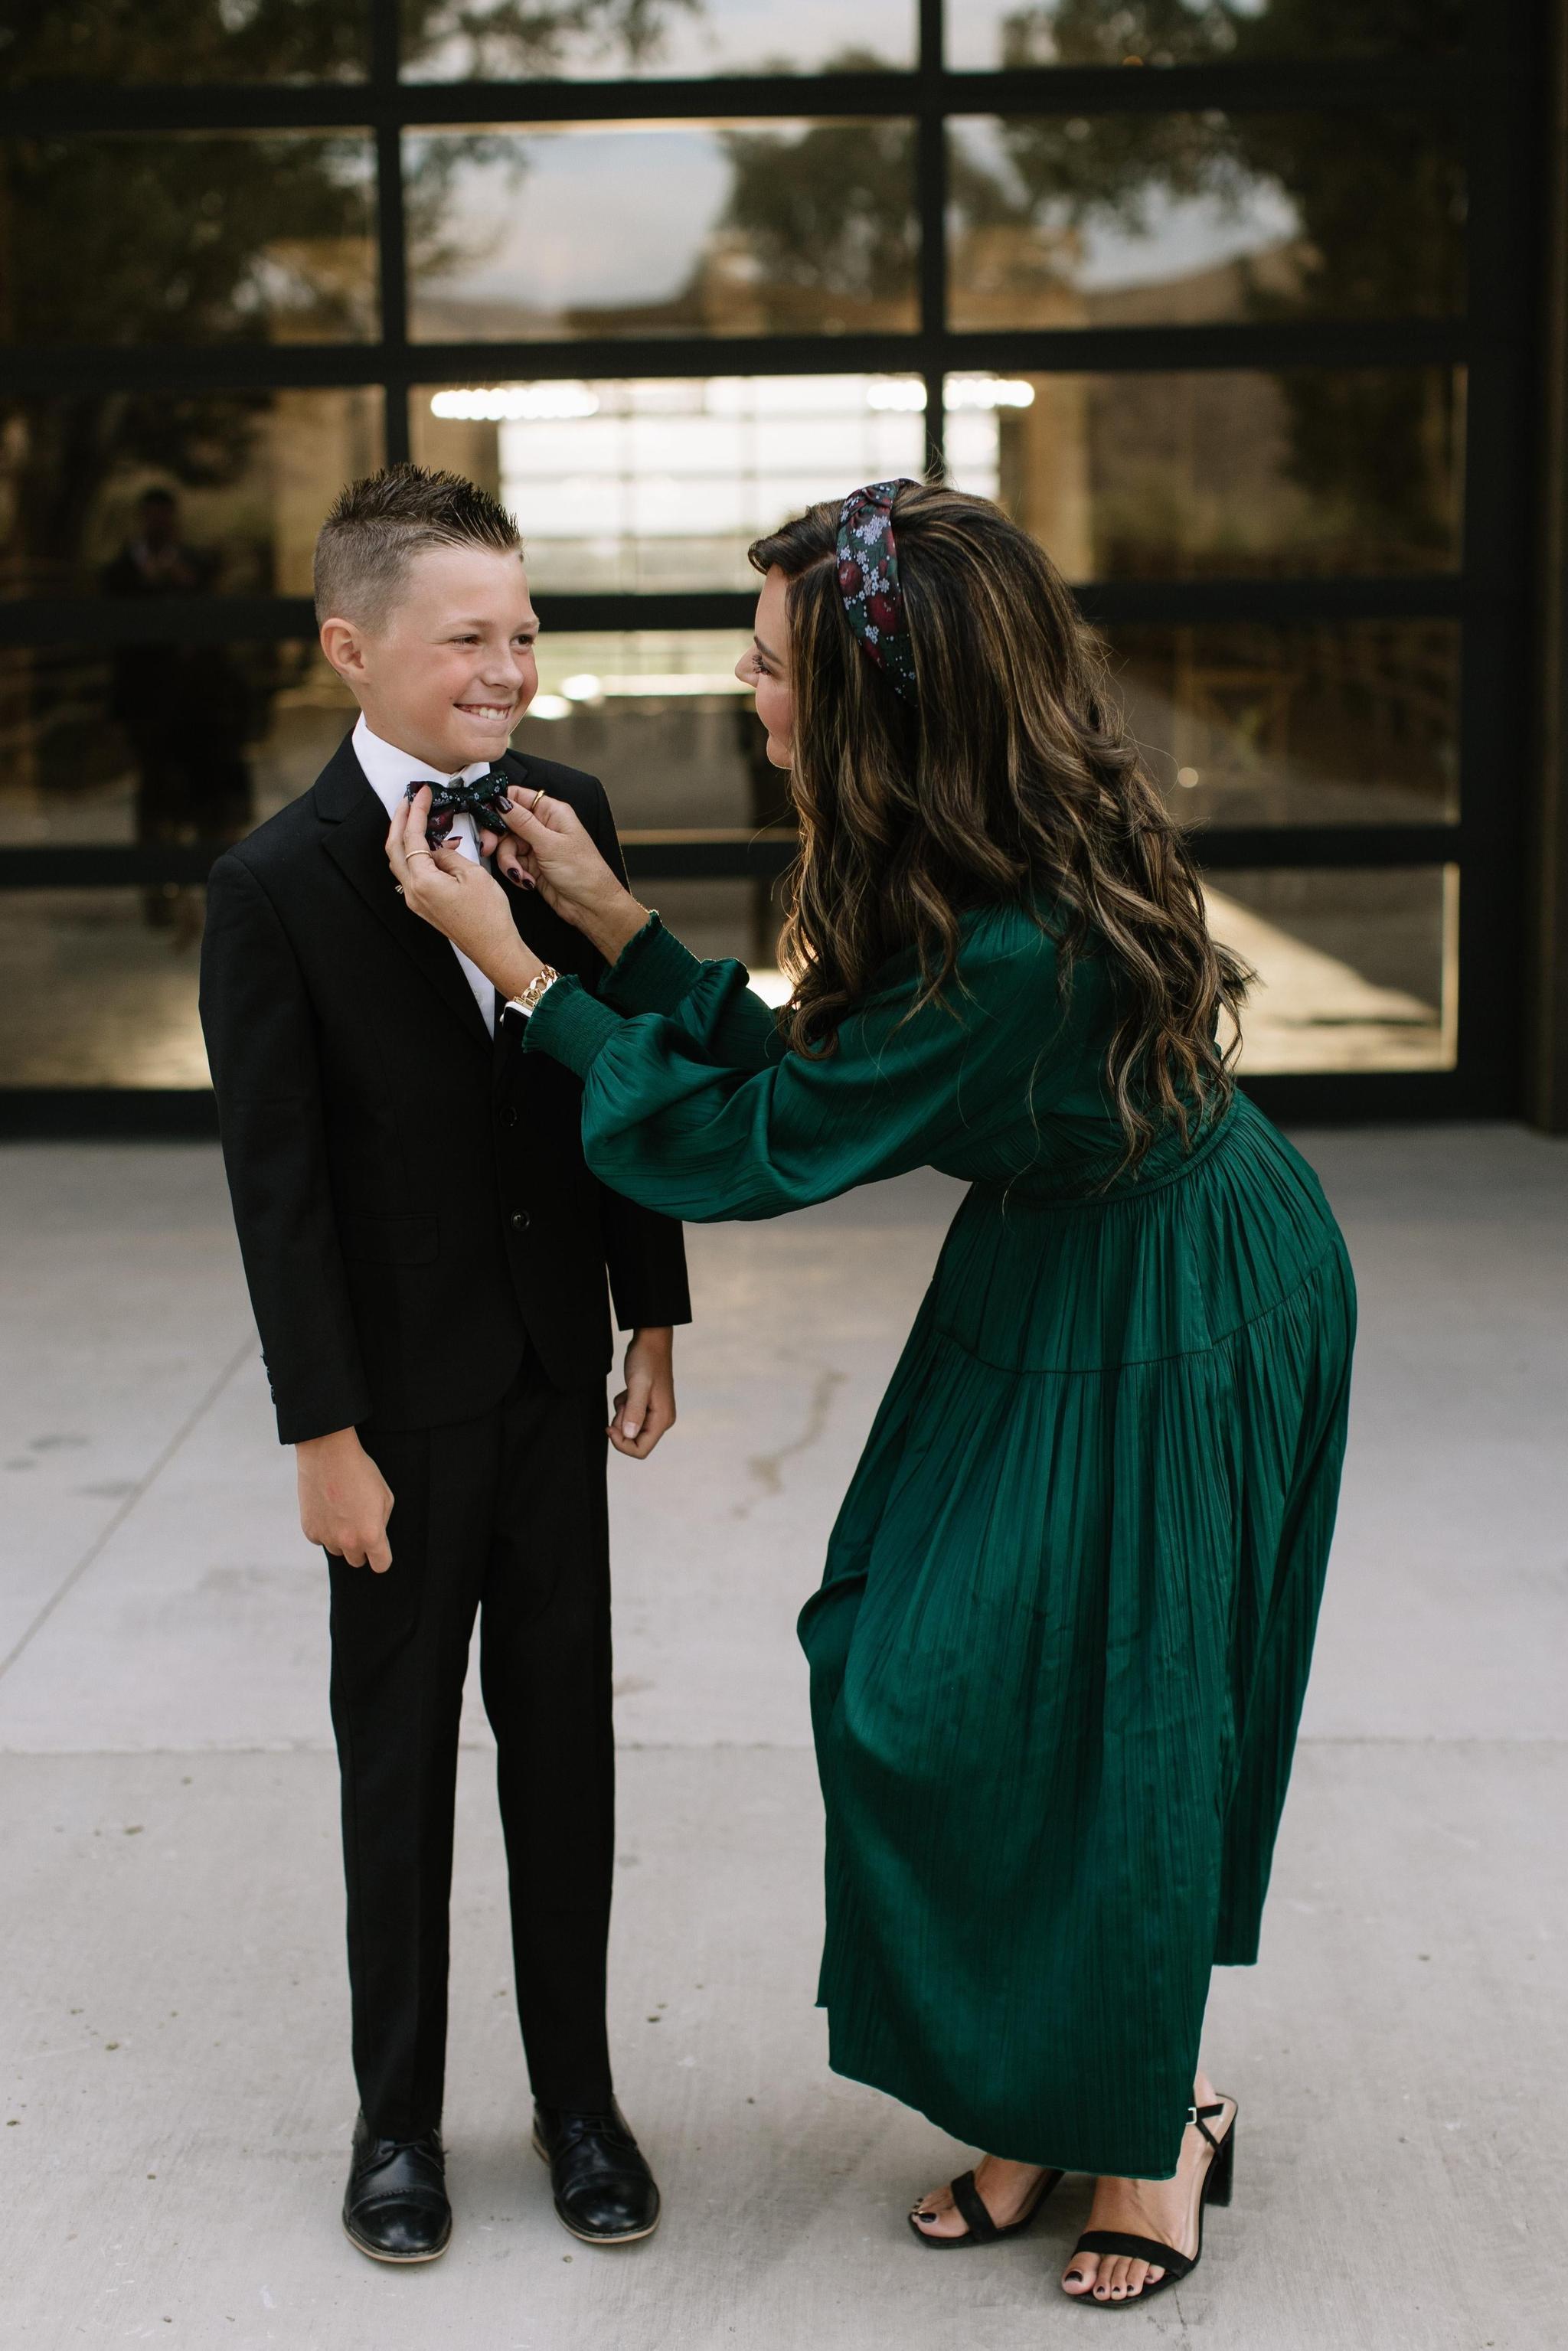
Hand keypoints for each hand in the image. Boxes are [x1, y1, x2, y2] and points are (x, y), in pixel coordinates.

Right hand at [297, 1427, 393, 1571]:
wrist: (328, 1454)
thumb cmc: (361, 1472)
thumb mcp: (385, 1496)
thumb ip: (381, 1523)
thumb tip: (375, 1537)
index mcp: (371, 1535)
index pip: (381, 1565)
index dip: (381, 1557)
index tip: (379, 1550)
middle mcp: (348, 1541)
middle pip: (357, 1561)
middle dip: (361, 1548)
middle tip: (359, 1526)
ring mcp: (327, 1537)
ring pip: (337, 1550)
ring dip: (341, 1539)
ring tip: (342, 1512)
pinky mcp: (309, 1530)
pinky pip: (320, 1539)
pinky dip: (324, 1529)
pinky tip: (327, 1509)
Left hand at [387, 786, 541, 997]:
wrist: (494, 949)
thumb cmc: (488, 916)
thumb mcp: (473, 875)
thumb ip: (449, 855)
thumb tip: (438, 849)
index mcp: (422, 881)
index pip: (412, 836)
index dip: (416, 811)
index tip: (422, 793)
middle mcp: (412, 892)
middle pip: (394, 848)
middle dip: (399, 821)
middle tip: (408, 801)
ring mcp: (416, 900)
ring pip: (400, 861)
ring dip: (404, 837)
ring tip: (415, 818)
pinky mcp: (424, 906)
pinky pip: (412, 874)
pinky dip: (415, 854)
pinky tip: (430, 846)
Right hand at [480, 791, 648, 963]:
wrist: (591, 905)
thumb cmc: (583, 872)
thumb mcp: (549, 844)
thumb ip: (522, 822)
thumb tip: (501, 801)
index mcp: (551, 812)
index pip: (518, 797)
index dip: (499, 805)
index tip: (485, 817)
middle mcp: (543, 826)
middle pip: (506, 822)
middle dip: (497, 838)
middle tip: (489, 848)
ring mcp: (537, 846)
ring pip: (506, 845)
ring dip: (509, 861)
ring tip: (520, 874)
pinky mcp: (532, 865)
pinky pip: (512, 863)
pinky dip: (515, 872)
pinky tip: (527, 881)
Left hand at [609, 1327, 676, 1459]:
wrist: (651, 1341)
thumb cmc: (646, 1360)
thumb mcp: (638, 1384)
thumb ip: (634, 1411)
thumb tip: (629, 1435)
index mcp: (662, 1419)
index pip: (641, 1450)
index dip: (622, 1444)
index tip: (609, 1426)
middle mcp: (661, 1420)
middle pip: (634, 1441)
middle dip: (621, 1425)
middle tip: (623, 1402)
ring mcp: (654, 1413)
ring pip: (630, 1428)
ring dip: (622, 1414)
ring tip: (627, 1393)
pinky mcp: (647, 1406)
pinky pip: (629, 1417)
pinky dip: (623, 1406)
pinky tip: (628, 1390)